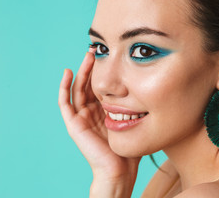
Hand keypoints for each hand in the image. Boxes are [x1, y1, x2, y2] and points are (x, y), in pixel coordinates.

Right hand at [58, 51, 140, 195]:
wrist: (121, 169)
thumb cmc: (130, 148)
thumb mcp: (135, 121)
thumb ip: (138, 106)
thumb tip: (155, 88)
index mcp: (105, 111)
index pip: (101, 86)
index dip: (103, 71)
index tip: (110, 54)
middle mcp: (92, 112)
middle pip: (88, 84)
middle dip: (92, 66)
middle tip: (97, 49)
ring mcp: (81, 118)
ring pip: (77, 89)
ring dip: (81, 71)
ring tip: (88, 55)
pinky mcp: (74, 124)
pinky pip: (65, 103)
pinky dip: (63, 87)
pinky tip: (67, 72)